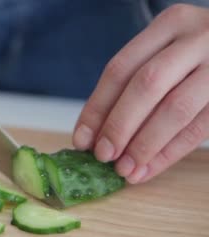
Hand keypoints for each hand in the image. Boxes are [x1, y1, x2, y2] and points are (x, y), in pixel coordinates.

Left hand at [73, 4, 208, 183]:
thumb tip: (94, 136)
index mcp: (170, 25)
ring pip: (175, 109)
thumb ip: (133, 84)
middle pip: (146, 85)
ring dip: (144, 145)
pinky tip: (147, 170)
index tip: (81, 140)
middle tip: (102, 155)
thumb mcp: (165, 53)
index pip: (121, 69)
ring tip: (124, 170)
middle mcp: (197, 39)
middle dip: (119, 126)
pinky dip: (169, 153)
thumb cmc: (194, 56)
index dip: (96, 108)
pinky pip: (198, 128)